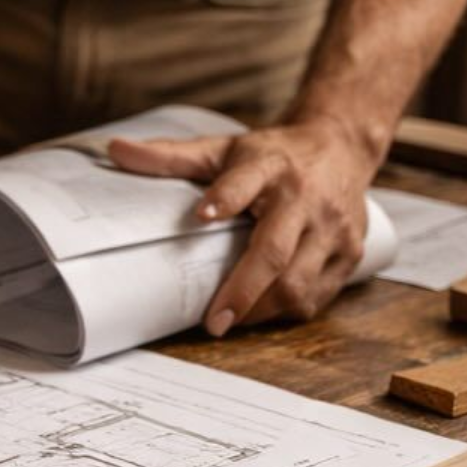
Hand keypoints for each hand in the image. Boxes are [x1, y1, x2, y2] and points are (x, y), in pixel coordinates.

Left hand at [109, 117, 379, 335]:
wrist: (342, 145)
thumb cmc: (274, 155)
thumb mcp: (224, 148)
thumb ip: (171, 156)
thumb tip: (115, 150)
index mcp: (270, 167)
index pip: (246, 180)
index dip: (226, 196)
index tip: (203, 213)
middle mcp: (306, 197)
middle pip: (274, 253)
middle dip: (242, 292)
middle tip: (213, 321)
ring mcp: (334, 228)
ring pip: (298, 284)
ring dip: (261, 309)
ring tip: (230, 319)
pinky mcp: (351, 252)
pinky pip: (316, 296)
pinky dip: (286, 310)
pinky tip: (261, 311)